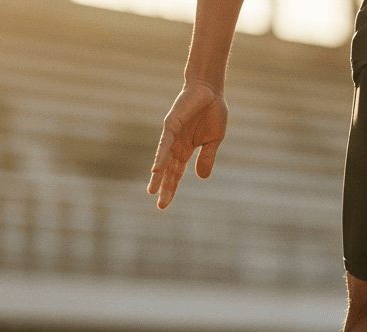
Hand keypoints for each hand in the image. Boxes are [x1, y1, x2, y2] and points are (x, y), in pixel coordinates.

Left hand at [148, 82, 227, 209]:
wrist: (210, 91)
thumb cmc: (212, 113)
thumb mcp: (214, 141)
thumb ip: (207, 158)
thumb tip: (202, 178)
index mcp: (186, 151)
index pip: (176, 174)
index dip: (170, 188)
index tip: (164, 204)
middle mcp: (177, 146)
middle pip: (168, 171)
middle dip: (164, 187)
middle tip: (160, 205)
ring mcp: (173, 136)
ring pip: (164, 159)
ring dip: (159, 175)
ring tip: (152, 190)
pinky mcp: (171, 124)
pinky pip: (166, 143)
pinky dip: (161, 156)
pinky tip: (157, 168)